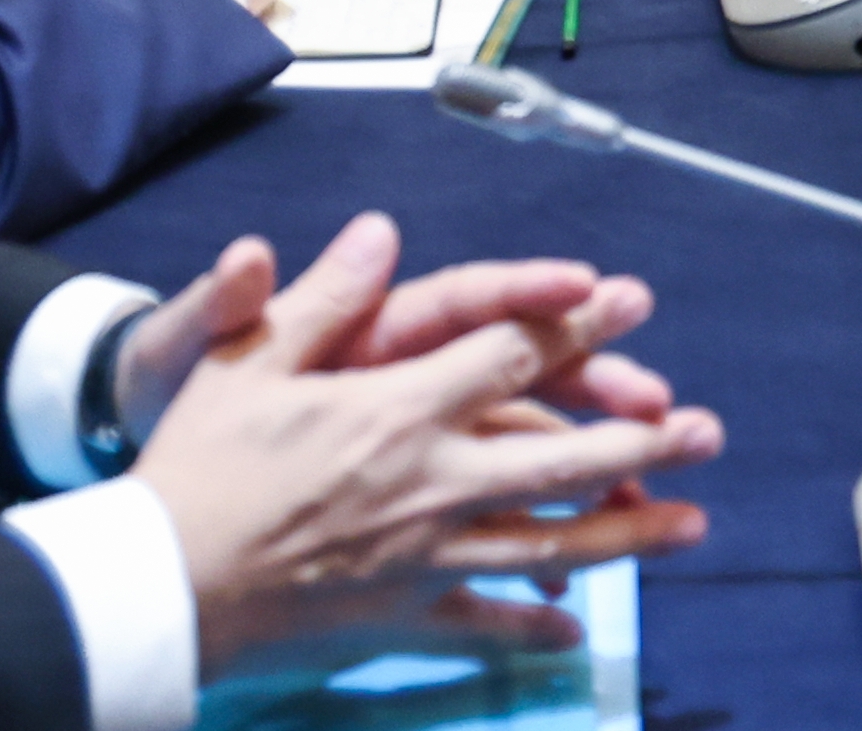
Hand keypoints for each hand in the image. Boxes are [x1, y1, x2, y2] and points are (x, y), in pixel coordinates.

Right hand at [122, 219, 717, 609]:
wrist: (157, 589)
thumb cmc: (195, 467)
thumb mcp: (246, 362)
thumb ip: (323, 299)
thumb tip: (379, 232)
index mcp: (398, 410)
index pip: (509, 355)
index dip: (577, 323)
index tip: (631, 298)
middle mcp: (429, 482)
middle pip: (558, 458)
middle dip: (640, 439)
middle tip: (705, 427)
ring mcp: (424, 558)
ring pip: (547, 543)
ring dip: (626, 534)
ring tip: (692, 525)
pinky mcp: (401, 618)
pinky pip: (484, 623)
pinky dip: (533, 627)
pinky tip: (577, 630)